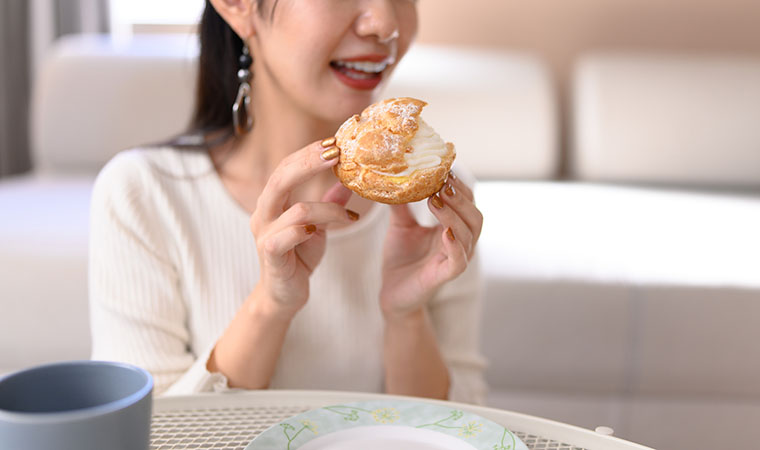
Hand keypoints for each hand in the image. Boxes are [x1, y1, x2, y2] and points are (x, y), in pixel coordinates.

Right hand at [249, 140, 353, 316]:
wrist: (283, 295)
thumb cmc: (298, 257)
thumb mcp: (318, 226)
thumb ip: (329, 203)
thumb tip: (349, 181)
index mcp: (273, 200)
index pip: (287, 166)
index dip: (309, 152)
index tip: (335, 142)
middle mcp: (264, 212)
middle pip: (281, 177)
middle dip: (310, 163)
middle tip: (336, 153)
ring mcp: (264, 234)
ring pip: (296, 209)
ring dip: (328, 209)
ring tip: (350, 216)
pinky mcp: (270, 255)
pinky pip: (285, 237)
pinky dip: (306, 231)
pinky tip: (320, 232)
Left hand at [379, 174, 482, 317]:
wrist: (391, 294)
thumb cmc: (400, 259)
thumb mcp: (400, 225)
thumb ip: (402, 203)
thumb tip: (395, 176)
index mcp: (452, 228)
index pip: (466, 202)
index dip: (458, 186)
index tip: (444, 170)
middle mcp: (460, 243)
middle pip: (475, 216)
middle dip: (461, 197)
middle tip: (441, 183)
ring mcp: (455, 260)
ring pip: (469, 235)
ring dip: (454, 215)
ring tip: (436, 200)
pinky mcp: (444, 277)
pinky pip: (459, 261)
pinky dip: (455, 246)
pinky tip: (446, 233)